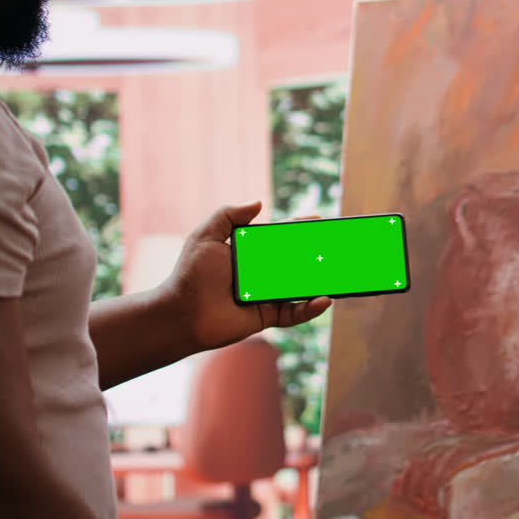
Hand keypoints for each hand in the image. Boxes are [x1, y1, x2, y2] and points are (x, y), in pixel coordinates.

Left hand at [155, 201, 331, 353]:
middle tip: (336, 248)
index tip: (320, 222)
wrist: (180, 313)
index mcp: (248, 253)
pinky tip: (324, 299)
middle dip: (316, 255)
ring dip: (319, 281)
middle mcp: (259, 273)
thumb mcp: (206, 236)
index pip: (279, 238)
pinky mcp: (267, 317)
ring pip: (299, 287)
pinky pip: (294, 313)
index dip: (299, 230)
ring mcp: (265, 295)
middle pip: (295, 262)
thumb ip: (229, 215)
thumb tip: (258, 202)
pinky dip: (311, 308)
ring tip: (337, 273)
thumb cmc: (190, 274)